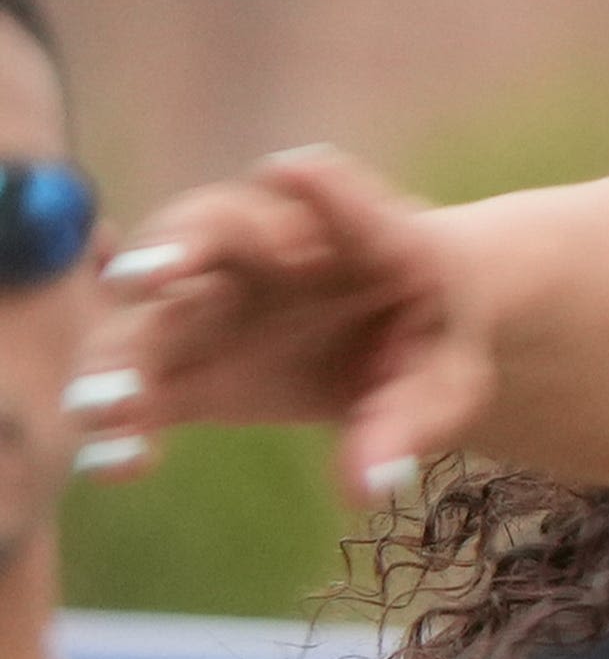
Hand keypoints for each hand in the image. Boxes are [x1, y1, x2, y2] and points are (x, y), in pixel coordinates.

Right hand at [74, 145, 488, 504]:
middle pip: (209, 229)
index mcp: (359, 236)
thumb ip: (410, 423)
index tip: (295, 171)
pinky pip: (144, 383)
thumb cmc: (431, 340)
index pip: (342, 198)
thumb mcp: (449, 381)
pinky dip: (123, 421)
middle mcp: (266, 250)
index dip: (324, 190)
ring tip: (110, 408)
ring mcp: (217, 301)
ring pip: (153, 312)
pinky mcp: (187, 361)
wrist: (399, 342)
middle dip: (175, 248)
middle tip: (148, 279)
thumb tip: (363, 487)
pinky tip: (117, 467)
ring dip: (123, 358)